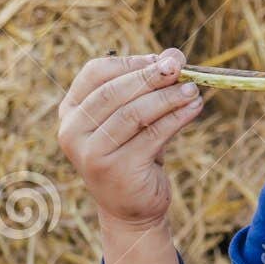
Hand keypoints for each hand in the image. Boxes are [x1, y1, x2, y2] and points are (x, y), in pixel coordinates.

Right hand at [57, 48, 202, 228]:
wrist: (131, 209)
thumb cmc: (133, 153)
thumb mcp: (137, 116)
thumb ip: (151, 85)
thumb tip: (174, 55)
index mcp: (71, 112)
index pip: (95, 72)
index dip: (130, 62)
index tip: (161, 59)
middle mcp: (72, 132)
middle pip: (113, 91)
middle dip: (151, 76)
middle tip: (180, 68)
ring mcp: (92, 154)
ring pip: (133, 113)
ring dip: (167, 97)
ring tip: (193, 90)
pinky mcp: (117, 170)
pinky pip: (152, 135)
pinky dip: (176, 118)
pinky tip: (194, 108)